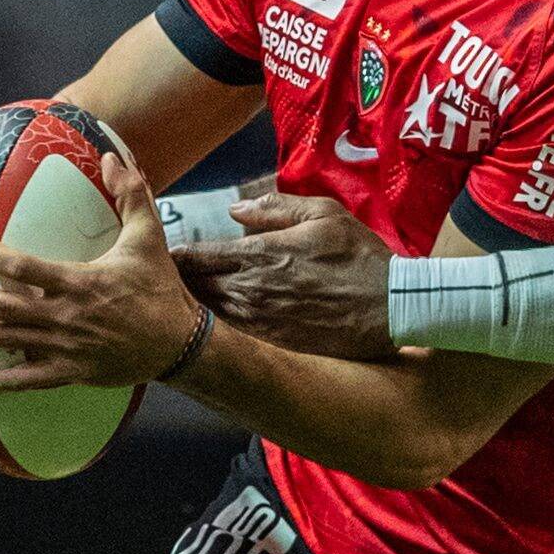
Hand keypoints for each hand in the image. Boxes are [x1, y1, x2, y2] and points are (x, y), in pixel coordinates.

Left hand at [0, 144, 212, 395]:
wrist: (180, 343)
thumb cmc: (160, 288)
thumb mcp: (148, 237)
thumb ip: (131, 194)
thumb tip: (113, 155)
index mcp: (81, 283)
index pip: (31, 270)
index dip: (2, 260)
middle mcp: (66, 317)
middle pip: (3, 308)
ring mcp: (65, 349)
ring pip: (6, 339)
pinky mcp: (69, 372)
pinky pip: (25, 380)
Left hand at [183, 191, 401, 362]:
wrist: (392, 308)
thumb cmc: (361, 257)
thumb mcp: (324, 214)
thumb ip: (275, 208)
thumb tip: (236, 210)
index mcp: (259, 254)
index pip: (199, 255)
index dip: (175, 256)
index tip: (164, 255)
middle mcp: (252, 289)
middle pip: (195, 288)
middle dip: (177, 283)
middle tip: (161, 280)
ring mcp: (260, 321)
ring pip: (208, 315)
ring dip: (192, 308)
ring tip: (177, 304)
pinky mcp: (273, 344)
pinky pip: (231, 337)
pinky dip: (215, 330)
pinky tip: (208, 329)